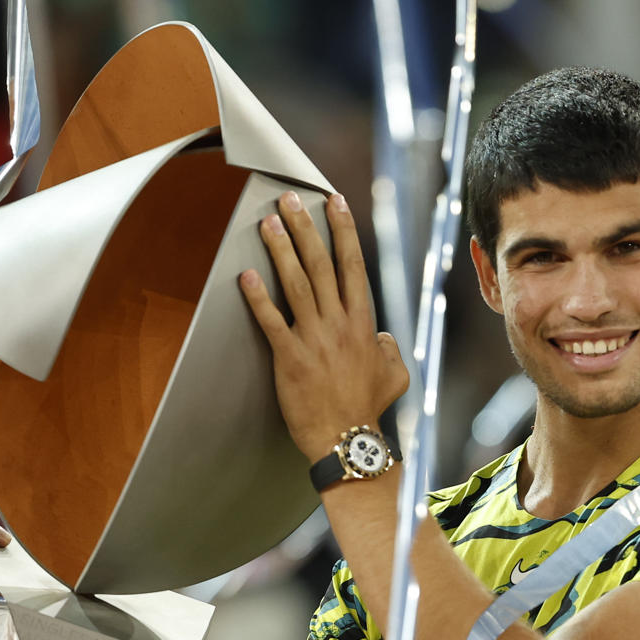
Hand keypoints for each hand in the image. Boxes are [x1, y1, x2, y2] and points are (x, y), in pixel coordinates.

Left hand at [239, 190, 408, 459]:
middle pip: (322, 264)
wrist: (348, 440)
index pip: (353, 266)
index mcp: (363, 323)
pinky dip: (259, 297)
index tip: (334, 203)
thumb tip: (382, 337)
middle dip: (306, 228)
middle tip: (291, 200)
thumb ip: (389, 349)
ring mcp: (315, 339)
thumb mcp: (394, 375)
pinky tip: (245, 276)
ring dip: (281, 250)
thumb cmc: (369, 409)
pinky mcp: (291, 358)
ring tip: (268, 223)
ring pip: (298, 284)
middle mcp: (340, 324)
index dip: (343, 231)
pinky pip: (272, 321)